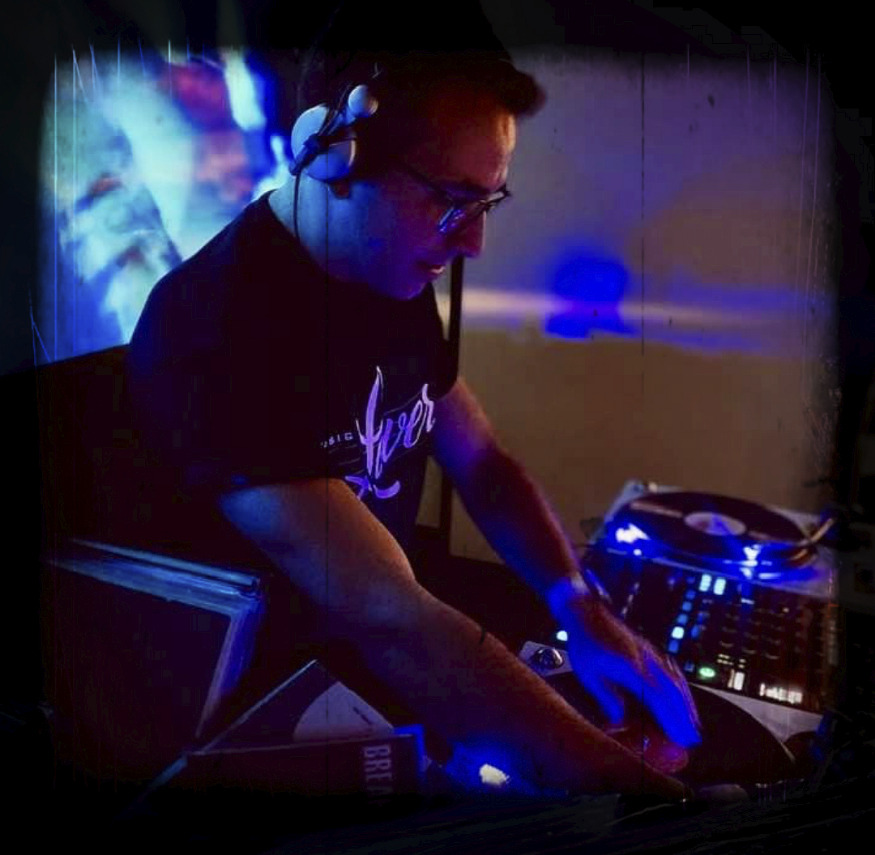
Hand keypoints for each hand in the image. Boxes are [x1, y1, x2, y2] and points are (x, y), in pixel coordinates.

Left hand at [550, 583, 701, 755]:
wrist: (587, 611)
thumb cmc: (586, 642)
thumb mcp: (589, 673)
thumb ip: (607, 696)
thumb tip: (620, 717)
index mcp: (631, 666)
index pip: (657, 697)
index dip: (671, 718)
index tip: (680, 736)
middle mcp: (645, 658)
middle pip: (672, 691)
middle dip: (684, 716)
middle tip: (693, 738)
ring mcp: (650, 652)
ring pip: (675, 680)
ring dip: (686, 703)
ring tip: (694, 724)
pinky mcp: (649, 649)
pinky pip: (671, 670)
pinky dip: (681, 686)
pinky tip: (683, 697)